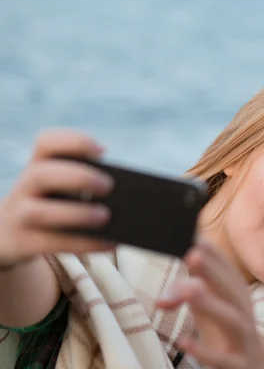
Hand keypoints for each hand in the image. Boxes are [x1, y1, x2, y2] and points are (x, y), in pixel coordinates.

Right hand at [0, 129, 115, 266]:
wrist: (12, 233)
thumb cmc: (53, 203)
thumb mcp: (62, 187)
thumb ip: (89, 184)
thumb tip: (128, 199)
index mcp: (39, 164)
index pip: (46, 142)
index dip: (73, 142)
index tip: (103, 151)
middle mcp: (25, 186)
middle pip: (41, 175)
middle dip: (78, 178)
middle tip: (109, 186)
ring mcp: (19, 215)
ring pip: (38, 212)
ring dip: (76, 213)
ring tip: (105, 216)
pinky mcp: (22, 242)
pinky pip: (51, 243)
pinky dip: (83, 243)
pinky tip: (109, 243)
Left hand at [156, 241, 263, 368]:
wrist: (253, 366)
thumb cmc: (225, 329)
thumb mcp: (208, 307)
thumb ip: (184, 294)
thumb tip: (160, 299)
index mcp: (238, 294)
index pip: (228, 270)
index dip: (213, 254)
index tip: (195, 237)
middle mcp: (244, 312)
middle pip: (231, 290)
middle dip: (213, 271)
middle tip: (193, 254)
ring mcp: (243, 338)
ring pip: (231, 319)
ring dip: (211, 304)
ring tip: (190, 292)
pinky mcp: (237, 363)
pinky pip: (222, 358)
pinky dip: (204, 350)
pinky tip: (183, 341)